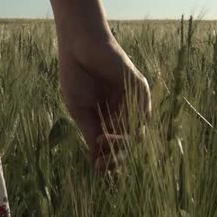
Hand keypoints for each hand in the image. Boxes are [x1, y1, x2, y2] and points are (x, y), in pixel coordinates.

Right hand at [57, 35, 151, 173]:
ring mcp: (134, 99)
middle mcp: (125, 110)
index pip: (117, 146)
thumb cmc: (76, 75)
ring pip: (137, 133)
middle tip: (103, 165)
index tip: (98, 171)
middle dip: (117, 158)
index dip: (110, 161)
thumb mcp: (81, 112)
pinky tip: (109, 130)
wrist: (78, 46)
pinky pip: (140, 115)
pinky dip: (126, 127)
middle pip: (130, 144)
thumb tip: (98, 164)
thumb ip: (92, 135)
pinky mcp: (140, 87)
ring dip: (121, 144)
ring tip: (103, 142)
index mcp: (110, 116)